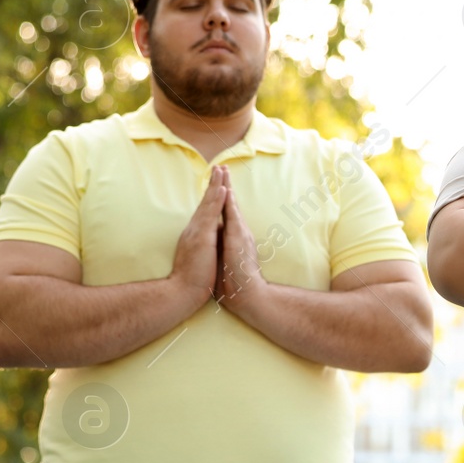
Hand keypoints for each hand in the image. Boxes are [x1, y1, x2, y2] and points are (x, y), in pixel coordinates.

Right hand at [171, 165, 225, 305]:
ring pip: (208, 204)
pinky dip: (216, 200)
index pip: (206, 211)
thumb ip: (204, 246)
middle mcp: (195, 230)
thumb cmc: (194, 279)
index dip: (212, 196)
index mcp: (197, 235)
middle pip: (206, 202)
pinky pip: (210, 214)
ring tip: (221, 170)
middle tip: (219, 167)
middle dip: (213, 184)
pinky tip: (222, 189)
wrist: (183, 293)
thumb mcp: (201, 258)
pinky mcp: (201, 237)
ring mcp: (197, 232)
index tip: (219, 182)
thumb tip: (210, 239)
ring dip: (215, 186)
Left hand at [214, 170, 265, 312]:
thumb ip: (223, 249)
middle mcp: (239, 233)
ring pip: (232, 206)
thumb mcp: (225, 261)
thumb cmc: (234, 282)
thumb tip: (217, 244)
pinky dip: (229, 203)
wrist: (246, 295)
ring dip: (227, 188)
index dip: (222, 197)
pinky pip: (233, 217)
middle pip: (230, 204)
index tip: (219, 182)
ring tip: (224, 172)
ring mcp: (240, 235)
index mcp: (233, 237)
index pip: (226, 213)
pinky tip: (226, 192)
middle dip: (226, 185)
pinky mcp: (238, 240)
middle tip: (222, 167)